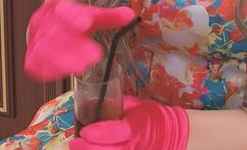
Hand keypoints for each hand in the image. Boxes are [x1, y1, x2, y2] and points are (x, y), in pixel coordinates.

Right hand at [24, 0, 135, 80]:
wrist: (47, 22)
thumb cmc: (73, 20)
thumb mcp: (92, 14)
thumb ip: (111, 17)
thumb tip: (132, 16)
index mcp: (55, 6)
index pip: (64, 9)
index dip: (75, 16)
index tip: (89, 22)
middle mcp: (42, 22)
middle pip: (56, 32)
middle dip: (74, 45)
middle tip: (95, 56)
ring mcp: (34, 39)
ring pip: (44, 49)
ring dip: (63, 60)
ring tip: (84, 66)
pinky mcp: (30, 56)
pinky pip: (35, 64)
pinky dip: (48, 69)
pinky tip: (64, 73)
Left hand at [69, 96, 188, 149]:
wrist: (172, 134)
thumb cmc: (153, 116)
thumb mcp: (136, 105)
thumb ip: (115, 105)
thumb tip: (91, 102)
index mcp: (136, 127)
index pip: (114, 132)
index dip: (97, 133)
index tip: (83, 131)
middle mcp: (134, 145)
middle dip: (87, 149)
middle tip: (74, 143)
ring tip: (78, 149)